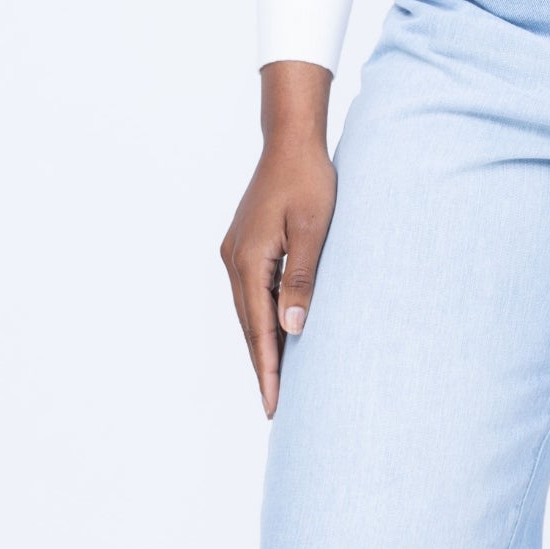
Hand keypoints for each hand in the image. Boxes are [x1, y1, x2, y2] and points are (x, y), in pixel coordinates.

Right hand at [221, 62, 336, 416]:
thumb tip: (293, 329)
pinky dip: (261, 319)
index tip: (274, 405)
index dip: (269, 370)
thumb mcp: (315, 230)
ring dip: (261, 345)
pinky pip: (251, 293)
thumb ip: (304, 279)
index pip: (260, 329)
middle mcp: (234, 260)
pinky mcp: (243, 245)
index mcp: (250, 261)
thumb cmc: (310, 180)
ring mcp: (235, 252)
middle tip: (274, 408)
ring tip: (276, 380)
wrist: (290, 140)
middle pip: (249, 326)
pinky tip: (275, 333)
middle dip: (262, 367)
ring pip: (248, 312)